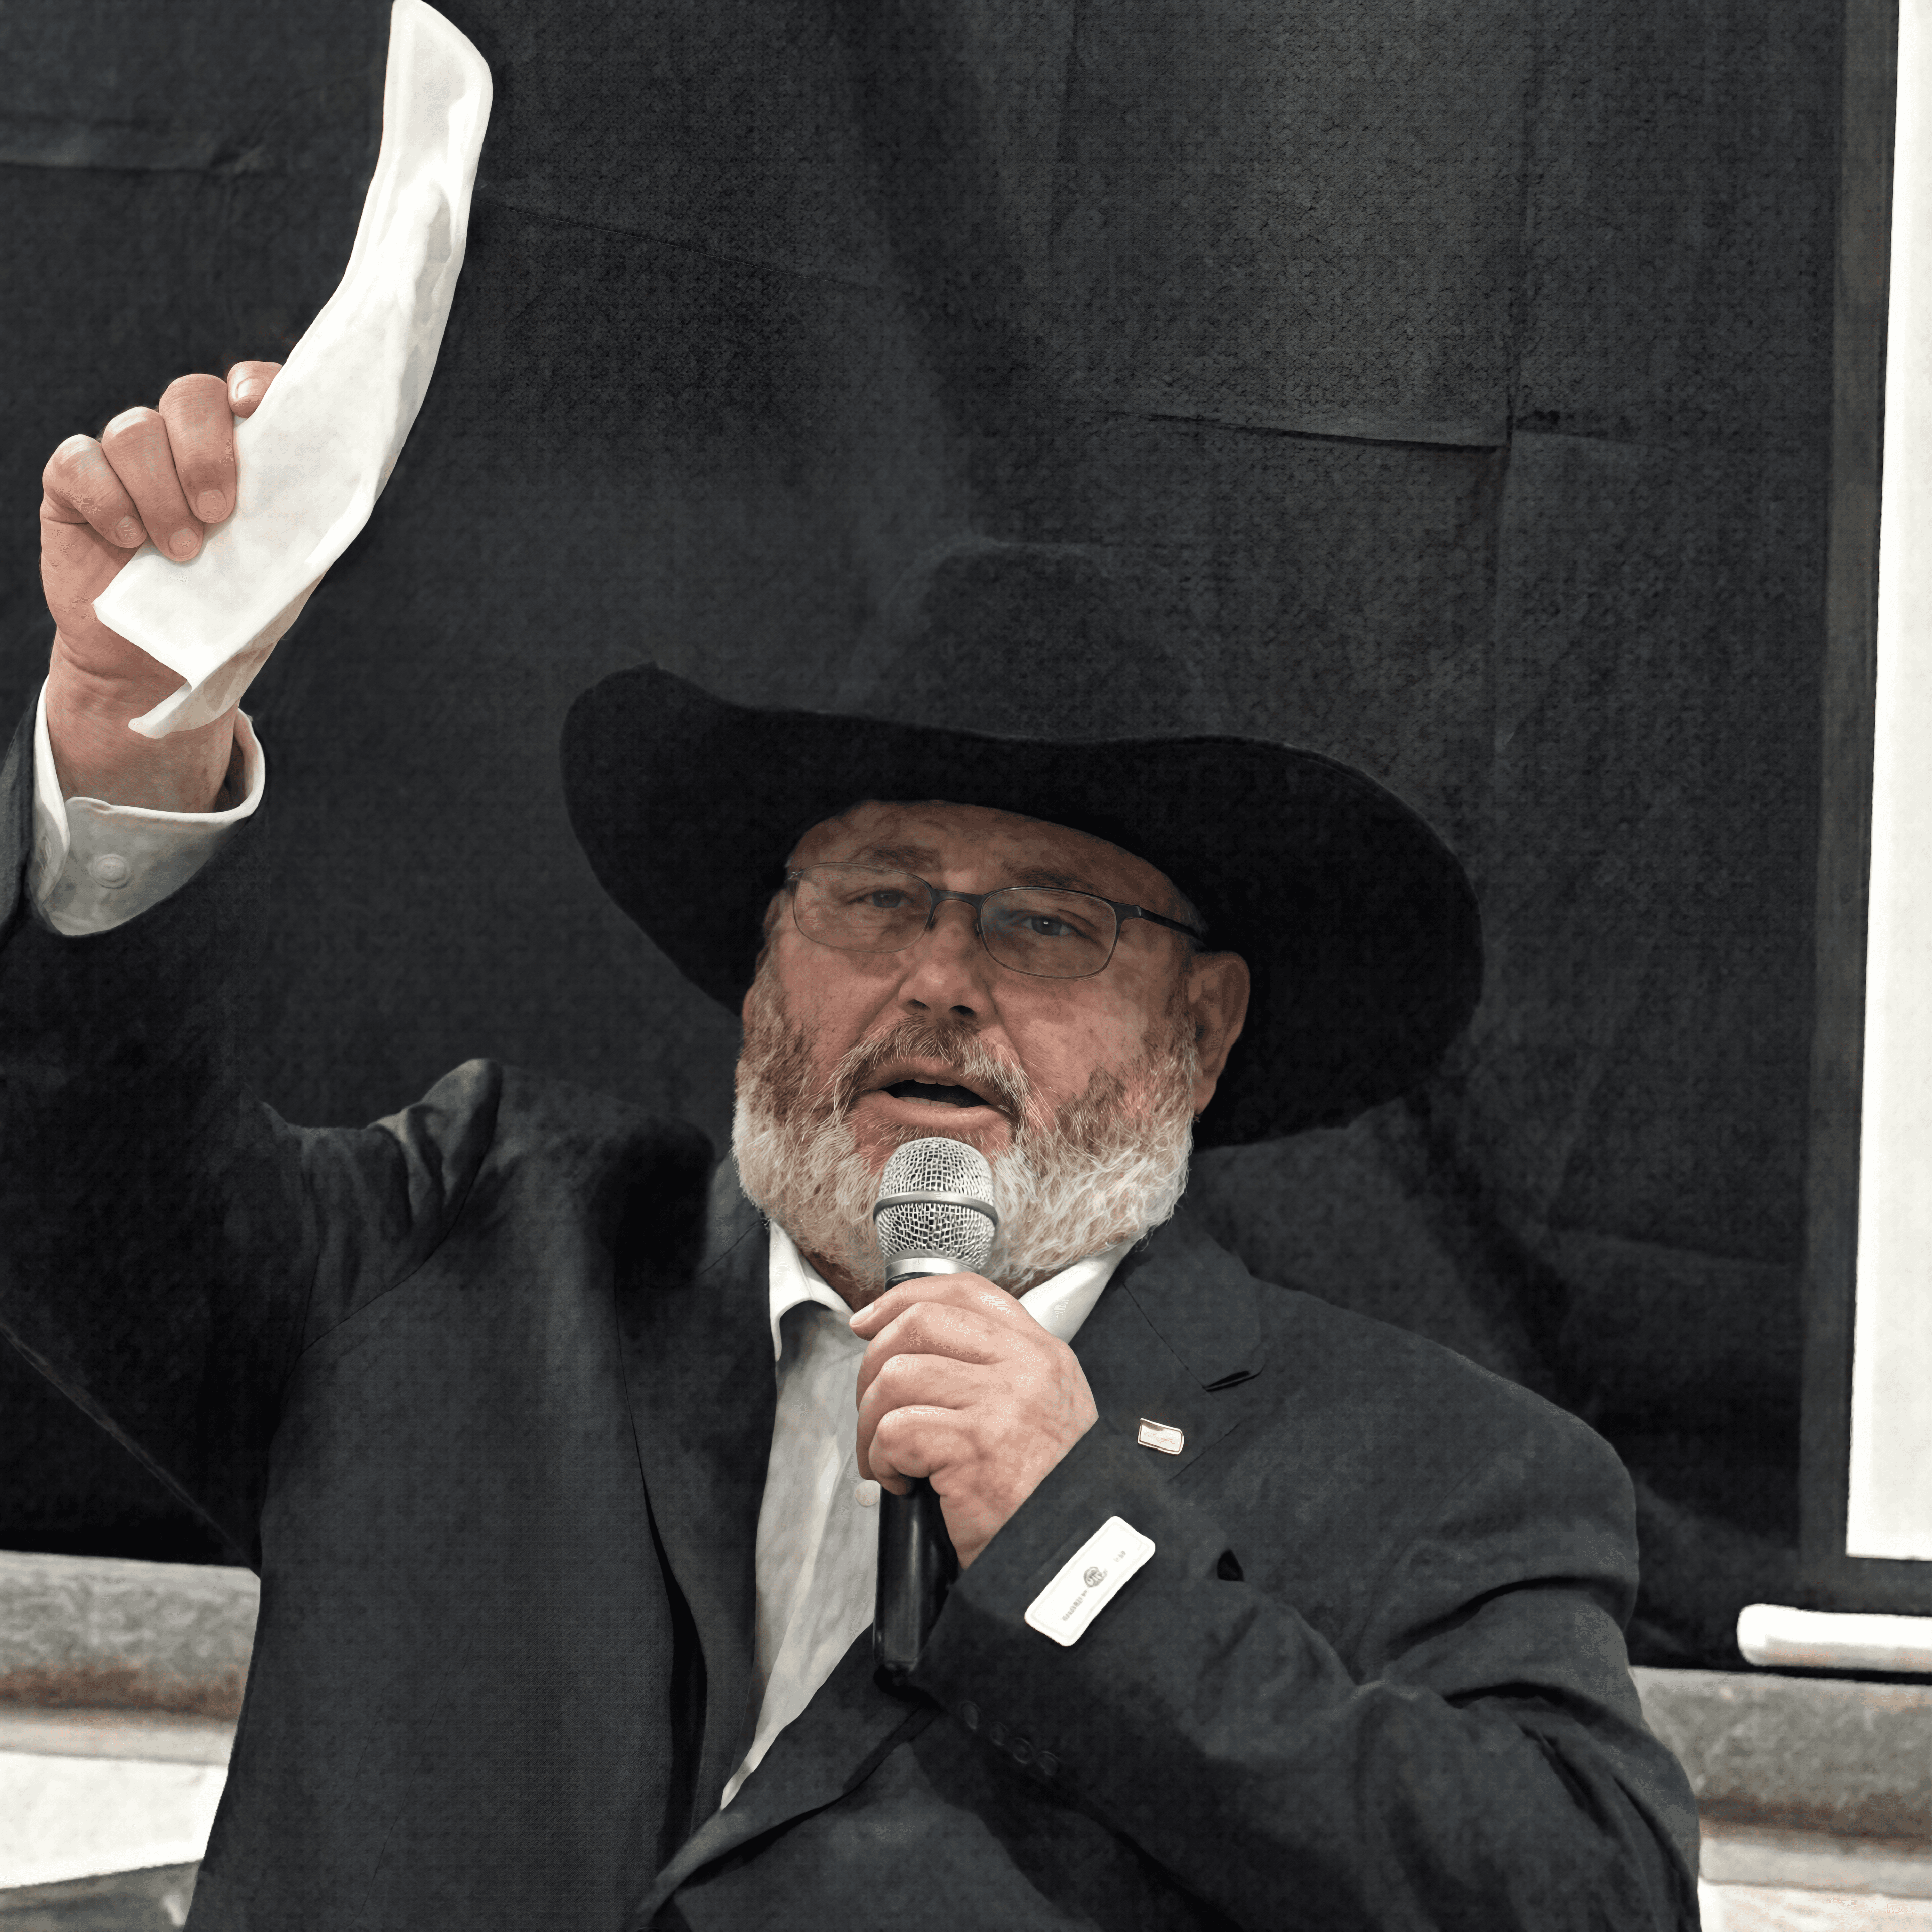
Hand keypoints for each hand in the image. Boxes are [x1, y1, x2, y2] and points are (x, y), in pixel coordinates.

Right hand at [40, 363, 280, 808]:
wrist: (160, 662)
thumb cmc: (229, 610)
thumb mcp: (281, 570)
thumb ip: (299, 518)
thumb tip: (327, 478)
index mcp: (243, 451)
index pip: (251, 388)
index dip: (255, 384)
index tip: (255, 409)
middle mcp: (182, 440)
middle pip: (189, 396)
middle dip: (205, 451)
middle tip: (219, 515)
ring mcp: (126, 458)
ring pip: (134, 430)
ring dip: (160, 492)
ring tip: (181, 551)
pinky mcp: (74, 482)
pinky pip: (79, 461)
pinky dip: (107, 499)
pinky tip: (127, 540)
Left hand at [852, 1273, 1098, 1567]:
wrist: (1076, 1559)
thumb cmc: (1049, 1495)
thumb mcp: (1044, 1412)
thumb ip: (998, 1372)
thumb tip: (915, 1351)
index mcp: (1041, 1354)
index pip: (966, 1291)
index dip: (903, 1298)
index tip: (867, 1322)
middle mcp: (1026, 1368)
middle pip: (920, 1322)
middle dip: (873, 1363)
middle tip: (872, 1408)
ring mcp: (1001, 1402)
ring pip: (896, 1376)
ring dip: (871, 1421)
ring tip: (886, 1458)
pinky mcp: (973, 1445)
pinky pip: (895, 1431)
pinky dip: (882, 1461)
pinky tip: (903, 1485)